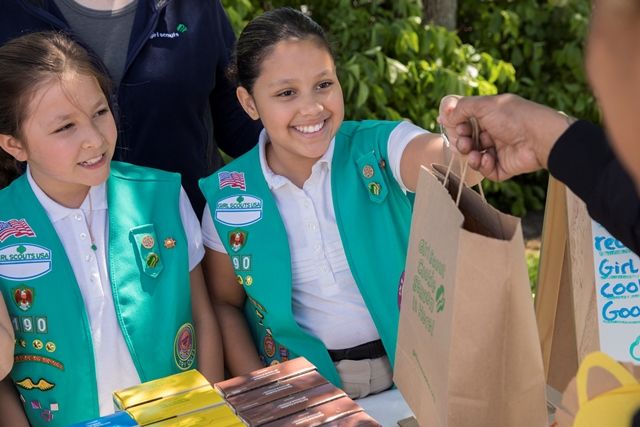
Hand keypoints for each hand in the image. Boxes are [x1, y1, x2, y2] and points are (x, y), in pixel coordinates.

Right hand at [438, 94, 570, 180]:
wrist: (540, 138)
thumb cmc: (515, 117)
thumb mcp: (485, 106)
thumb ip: (462, 108)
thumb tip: (444, 114)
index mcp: (491, 115)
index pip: (466, 122)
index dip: (456, 125)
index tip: (450, 126)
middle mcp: (494, 132)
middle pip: (468, 140)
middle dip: (461, 141)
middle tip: (463, 142)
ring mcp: (499, 150)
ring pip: (474, 156)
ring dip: (470, 154)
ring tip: (473, 153)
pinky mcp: (503, 167)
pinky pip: (486, 170)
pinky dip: (482, 165)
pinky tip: (486, 159)